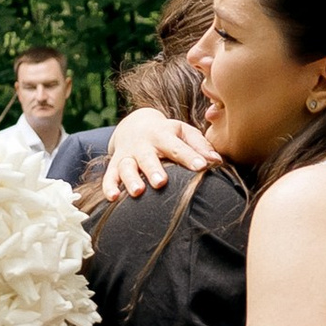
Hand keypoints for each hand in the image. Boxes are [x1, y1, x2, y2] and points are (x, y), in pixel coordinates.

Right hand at [102, 109, 216, 199]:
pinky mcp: (114, 165)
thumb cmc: (167, 134)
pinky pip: (109, 176)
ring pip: (126, 167)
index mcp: (162, 134)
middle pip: (147, 157)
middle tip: (161, 182)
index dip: (190, 156)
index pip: (177, 146)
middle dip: (153, 169)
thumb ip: (200, 145)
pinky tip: (113, 199)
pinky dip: (109, 187)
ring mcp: (127, 155)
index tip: (202, 167)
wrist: (135, 126)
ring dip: (130, 180)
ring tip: (137, 192)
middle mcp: (142, 144)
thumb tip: (217, 161)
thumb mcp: (183, 132)